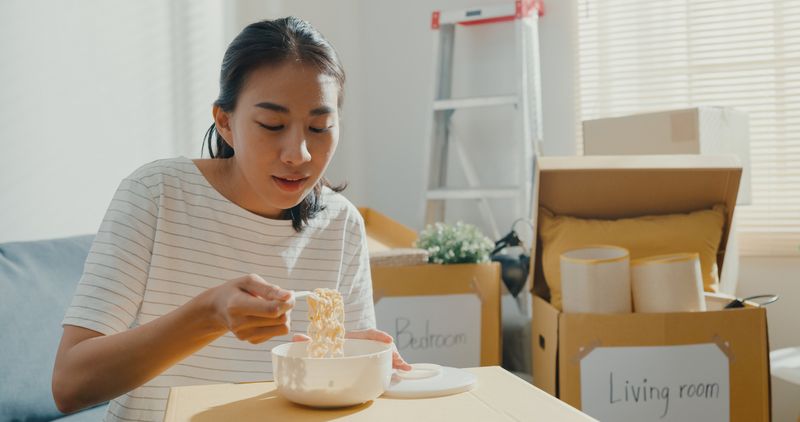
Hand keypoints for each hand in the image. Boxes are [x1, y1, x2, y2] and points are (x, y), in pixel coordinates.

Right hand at [208, 273, 293, 343]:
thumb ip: (269, 289)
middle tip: (281, 298)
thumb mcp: (249, 281)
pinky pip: (277, 333)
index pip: (272, 310)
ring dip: (284, 316)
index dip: (287, 302)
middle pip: (280, 320)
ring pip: (282, 329)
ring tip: (274, 306)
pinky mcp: (251, 341)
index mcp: (237, 305)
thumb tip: (288, 296)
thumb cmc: (236, 290)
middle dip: (287, 308)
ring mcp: (245, 335)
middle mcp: (240, 324)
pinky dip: (276, 324)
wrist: (218, 308)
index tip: (289, 294)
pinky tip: (266, 315)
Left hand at [292, 328, 411, 370]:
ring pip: (385, 353)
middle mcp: (364, 344)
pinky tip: (405, 369)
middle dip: (391, 351)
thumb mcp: (319, 343)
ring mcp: (370, 351)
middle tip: (399, 360)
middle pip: (381, 344)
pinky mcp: (372, 359)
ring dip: (395, 358)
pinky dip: (396, 364)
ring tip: (404, 366)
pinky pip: (385, 360)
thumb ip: (308, 342)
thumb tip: (295, 338)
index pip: (368, 333)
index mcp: (353, 337)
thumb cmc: (328, 344)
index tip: (388, 339)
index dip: (378, 335)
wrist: (333, 346)